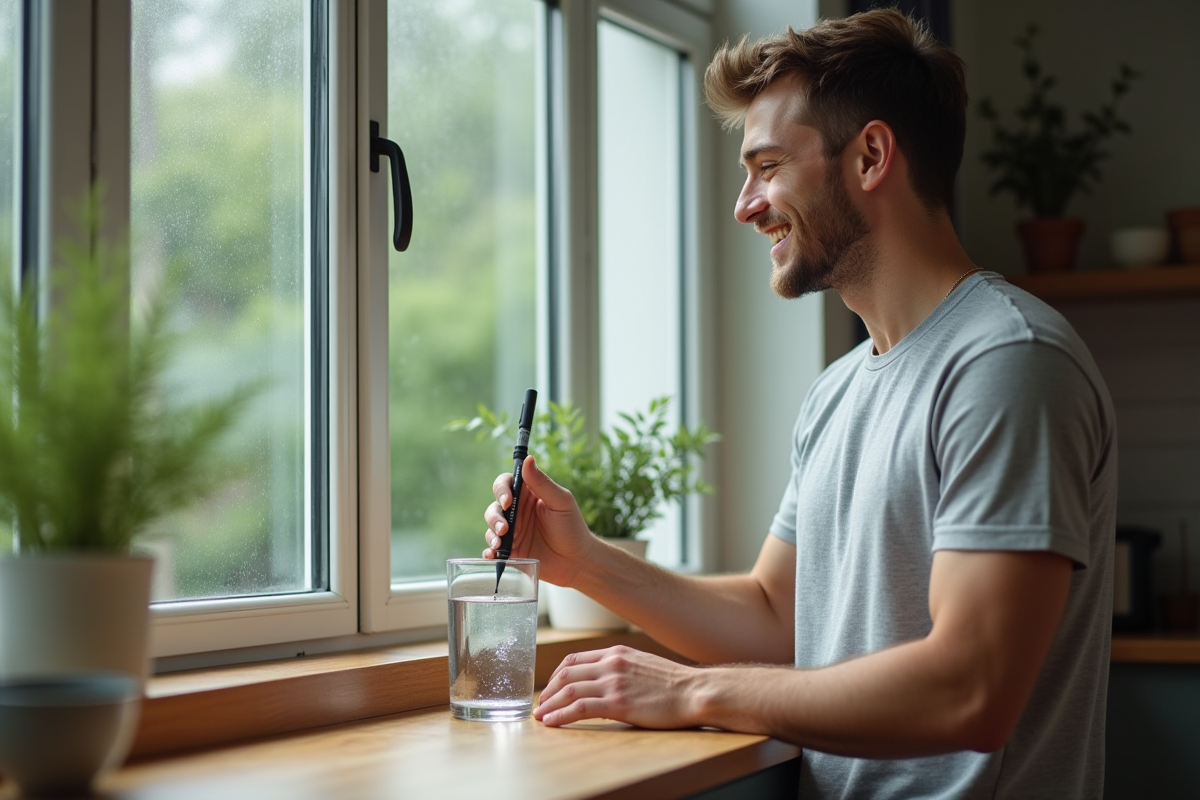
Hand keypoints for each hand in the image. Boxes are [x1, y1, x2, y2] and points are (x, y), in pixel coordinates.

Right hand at [483, 455, 596, 586]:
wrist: (577, 561)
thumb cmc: (572, 527)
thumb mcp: (560, 502)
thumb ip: (542, 483)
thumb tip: (528, 459)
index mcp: (528, 494)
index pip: (506, 484)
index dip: (502, 490)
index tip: (507, 501)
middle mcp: (516, 511)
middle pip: (495, 506)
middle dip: (495, 517)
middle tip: (505, 529)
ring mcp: (512, 531)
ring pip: (491, 527)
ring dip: (492, 534)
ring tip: (500, 545)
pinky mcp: (510, 550)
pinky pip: (493, 549)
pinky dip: (489, 552)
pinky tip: (492, 555)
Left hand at [534, 646, 701, 728]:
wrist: (695, 692)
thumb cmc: (674, 684)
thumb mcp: (642, 666)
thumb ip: (621, 670)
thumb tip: (603, 684)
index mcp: (616, 653)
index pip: (574, 660)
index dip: (556, 675)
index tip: (550, 688)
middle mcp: (611, 664)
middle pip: (565, 673)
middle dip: (548, 690)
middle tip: (540, 704)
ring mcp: (614, 683)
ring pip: (568, 690)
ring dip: (549, 704)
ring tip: (541, 716)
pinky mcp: (618, 703)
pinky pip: (579, 708)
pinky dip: (561, 715)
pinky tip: (552, 722)